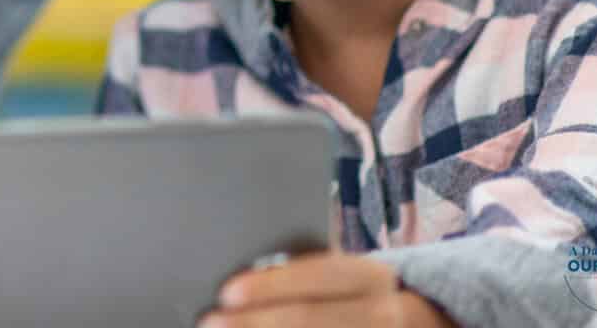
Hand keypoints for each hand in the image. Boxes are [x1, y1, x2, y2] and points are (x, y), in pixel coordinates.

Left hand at [197, 252, 452, 327]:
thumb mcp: (352, 282)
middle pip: (313, 318)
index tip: (226, 293)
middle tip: (209, 323)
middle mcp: (387, 313)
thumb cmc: (366, 302)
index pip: (319, 274)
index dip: (271, 285)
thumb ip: (307, 280)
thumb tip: (237, 290)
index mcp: (374, 278)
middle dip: (257, 324)